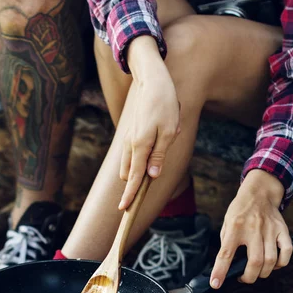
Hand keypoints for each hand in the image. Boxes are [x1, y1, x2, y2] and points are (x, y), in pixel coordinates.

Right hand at [119, 37, 180, 209]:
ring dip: (140, 171)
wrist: (152, 82)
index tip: (124, 209)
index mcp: (141, 147)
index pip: (135, 178)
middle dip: (135, 185)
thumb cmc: (165, 105)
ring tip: (160, 148)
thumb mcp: (169, 131)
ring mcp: (129, 142)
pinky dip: (141, 160)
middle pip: (129, 175)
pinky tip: (158, 142)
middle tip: (148, 182)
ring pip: (130, 167)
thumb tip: (151, 176)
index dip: (130, 195)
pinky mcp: (131, 137)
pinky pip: (133, 156)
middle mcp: (131, 146)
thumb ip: (159, 155)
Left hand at [210, 170, 291, 288]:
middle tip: (243, 278)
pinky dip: (281, 263)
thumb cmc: (239, 211)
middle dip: (249, 277)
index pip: (225, 254)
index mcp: (234, 228)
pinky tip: (273, 264)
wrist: (259, 193)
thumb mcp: (226, 223)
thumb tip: (226, 264)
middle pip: (255, 262)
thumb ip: (226, 243)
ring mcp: (270, 230)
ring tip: (256, 272)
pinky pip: (286, 252)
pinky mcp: (283, 230)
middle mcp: (253, 229)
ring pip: (271, 260)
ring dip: (263, 273)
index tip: (215, 284)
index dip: (220, 271)